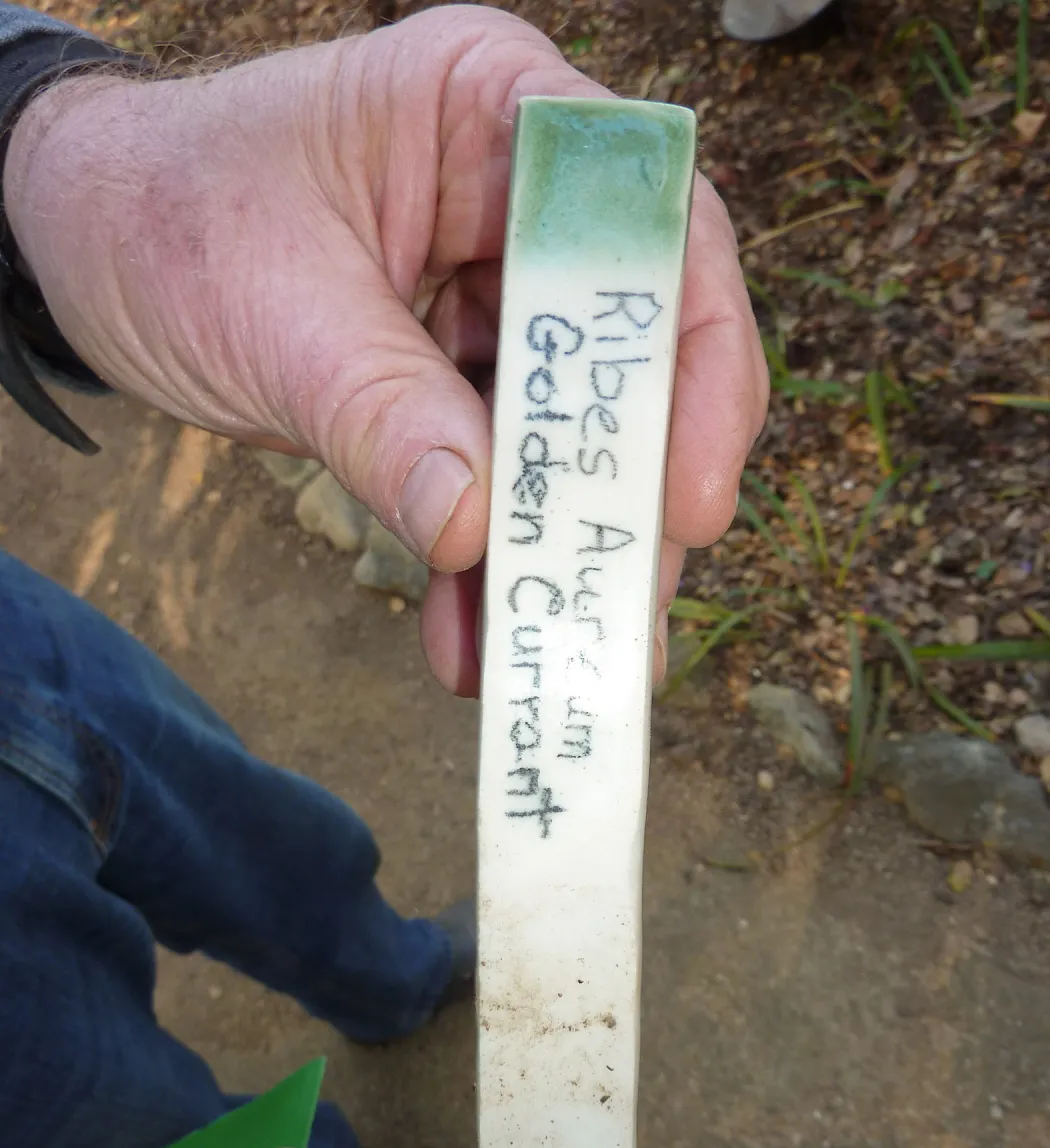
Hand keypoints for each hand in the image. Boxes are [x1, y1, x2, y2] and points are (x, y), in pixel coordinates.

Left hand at [5, 5, 766, 692]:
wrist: (82, 244)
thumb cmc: (164, 215)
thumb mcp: (270, 309)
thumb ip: (380, 413)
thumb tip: (478, 526)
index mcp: (494, 108)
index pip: (653, 228)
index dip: (699, 369)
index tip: (687, 502)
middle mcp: (521, 197)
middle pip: (633, 354)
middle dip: (624, 497)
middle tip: (624, 617)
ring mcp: (496, 292)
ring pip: (570, 434)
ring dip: (555, 551)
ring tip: (547, 656)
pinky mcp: (458, 373)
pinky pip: (497, 474)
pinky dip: (484, 558)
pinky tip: (468, 637)